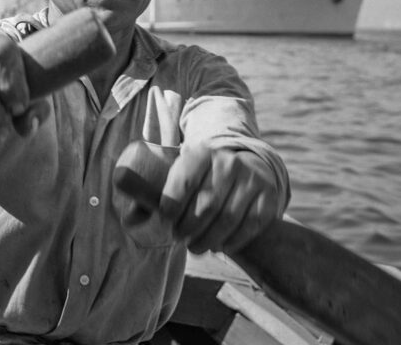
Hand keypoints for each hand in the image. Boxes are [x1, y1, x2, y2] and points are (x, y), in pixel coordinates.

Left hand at [159, 147, 279, 253]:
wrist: (247, 161)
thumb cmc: (205, 173)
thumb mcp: (186, 167)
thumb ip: (163, 184)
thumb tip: (132, 207)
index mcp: (202, 152)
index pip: (183, 182)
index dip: (171, 206)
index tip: (166, 221)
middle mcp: (228, 162)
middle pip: (205, 206)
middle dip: (188, 229)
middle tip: (180, 238)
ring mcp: (251, 178)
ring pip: (227, 219)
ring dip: (208, 240)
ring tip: (196, 247)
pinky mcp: (268, 195)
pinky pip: (250, 226)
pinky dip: (233, 242)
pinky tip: (220, 246)